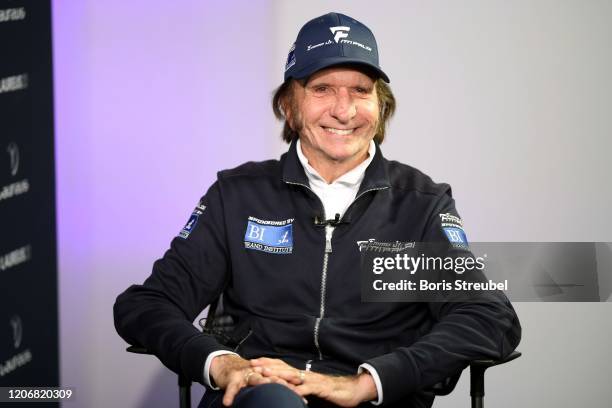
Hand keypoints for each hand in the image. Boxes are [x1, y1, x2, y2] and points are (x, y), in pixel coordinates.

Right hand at [210, 354, 290, 405]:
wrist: (226, 366)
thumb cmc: (246, 376)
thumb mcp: (261, 380)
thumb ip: (273, 385)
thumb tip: (293, 396)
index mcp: (266, 374)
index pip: (281, 379)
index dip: (291, 385)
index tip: (302, 394)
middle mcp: (257, 372)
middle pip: (271, 378)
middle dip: (280, 383)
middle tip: (290, 389)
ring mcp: (245, 374)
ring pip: (254, 379)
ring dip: (260, 382)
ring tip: (266, 385)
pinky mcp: (232, 379)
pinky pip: (231, 388)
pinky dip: (229, 395)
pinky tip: (227, 403)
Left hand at [251, 358, 377, 406]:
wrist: (352, 389)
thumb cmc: (331, 390)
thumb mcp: (311, 388)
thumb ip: (299, 386)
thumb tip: (286, 387)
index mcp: (302, 374)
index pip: (282, 365)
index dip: (267, 363)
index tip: (253, 361)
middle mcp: (305, 374)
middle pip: (283, 368)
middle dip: (267, 366)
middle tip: (252, 364)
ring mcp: (313, 380)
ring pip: (293, 376)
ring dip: (278, 375)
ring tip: (265, 374)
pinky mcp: (321, 388)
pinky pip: (308, 389)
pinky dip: (298, 390)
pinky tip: (290, 392)